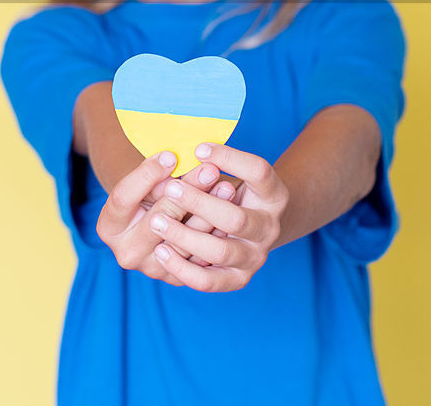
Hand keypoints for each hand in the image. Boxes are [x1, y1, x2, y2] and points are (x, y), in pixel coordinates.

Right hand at [96, 152, 232, 282]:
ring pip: (183, 243)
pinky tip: (233, 212)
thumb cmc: (152, 195)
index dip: (147, 175)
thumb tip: (174, 159)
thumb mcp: (148, 182)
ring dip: (208, 214)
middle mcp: (126, 253)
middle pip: (156, 220)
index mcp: (108, 227)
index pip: (124, 197)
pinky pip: (200, 260)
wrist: (161, 224)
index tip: (171, 155)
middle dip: (186, 193)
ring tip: (227, 187)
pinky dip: (217, 235)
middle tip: (210, 170)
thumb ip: (156, 174)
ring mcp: (151, 270)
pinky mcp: (176, 279)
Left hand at [146, 142, 288, 291]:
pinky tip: (161, 250)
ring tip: (156, 221)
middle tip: (170, 187)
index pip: (258, 171)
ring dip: (185, 235)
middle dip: (199, 202)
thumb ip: (209, 166)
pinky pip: (208, 280)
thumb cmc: (230, 194)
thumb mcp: (229, 174)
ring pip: (219, 251)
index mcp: (274, 194)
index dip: (229, 158)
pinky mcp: (238, 279)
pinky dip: (183, 267)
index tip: (199, 149)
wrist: (251, 230)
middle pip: (235, 218)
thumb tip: (175, 156)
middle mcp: (270, 228)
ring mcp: (256, 257)